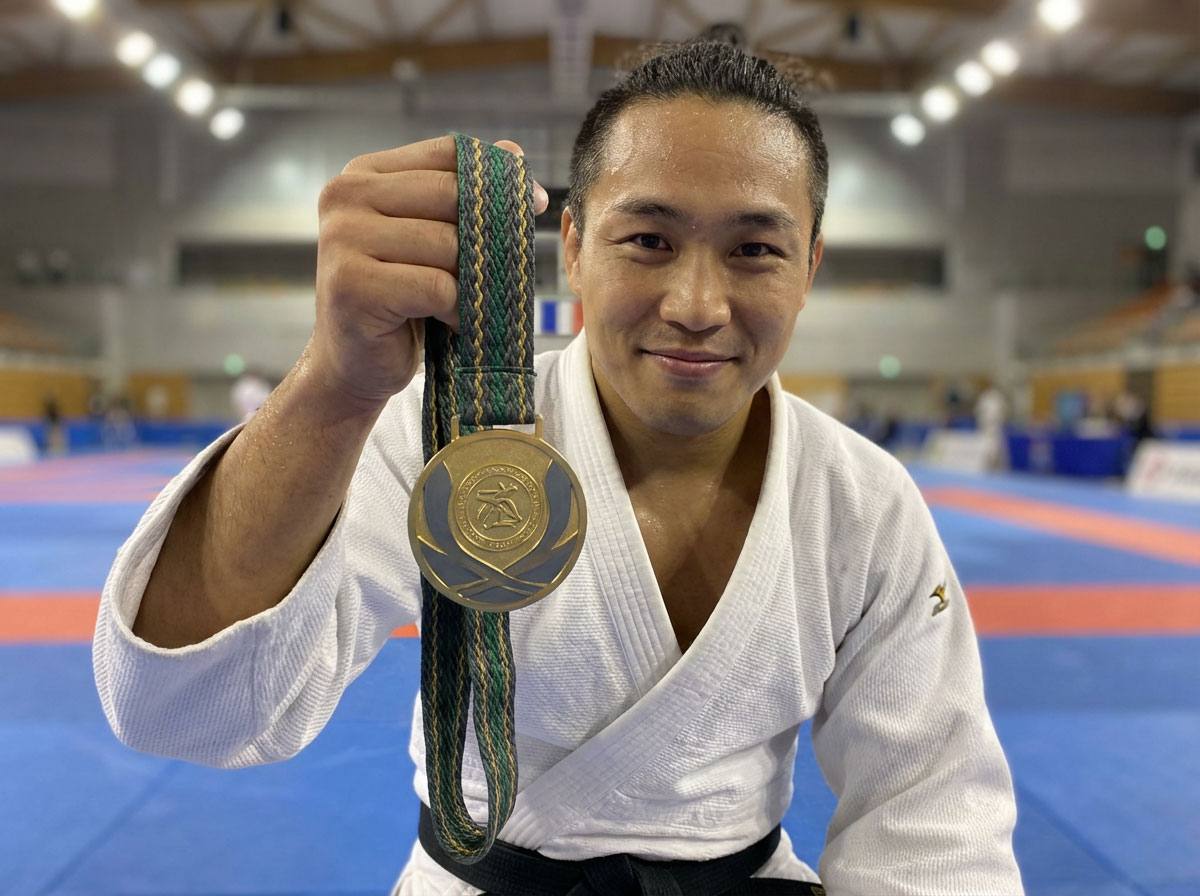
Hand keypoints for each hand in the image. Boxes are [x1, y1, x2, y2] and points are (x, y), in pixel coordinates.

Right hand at [310, 136, 548, 410]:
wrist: (353, 364)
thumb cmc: (399, 299)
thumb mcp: (431, 237)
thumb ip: (463, 192)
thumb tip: (514, 152)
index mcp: (362, 174)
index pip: (446, 153)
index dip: (498, 176)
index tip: (536, 203)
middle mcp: (344, 197)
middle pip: (451, 196)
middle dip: (486, 235)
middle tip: (493, 271)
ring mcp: (341, 239)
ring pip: (447, 244)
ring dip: (469, 281)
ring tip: (459, 303)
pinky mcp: (352, 286)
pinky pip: (436, 287)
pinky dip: (456, 310)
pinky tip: (448, 322)